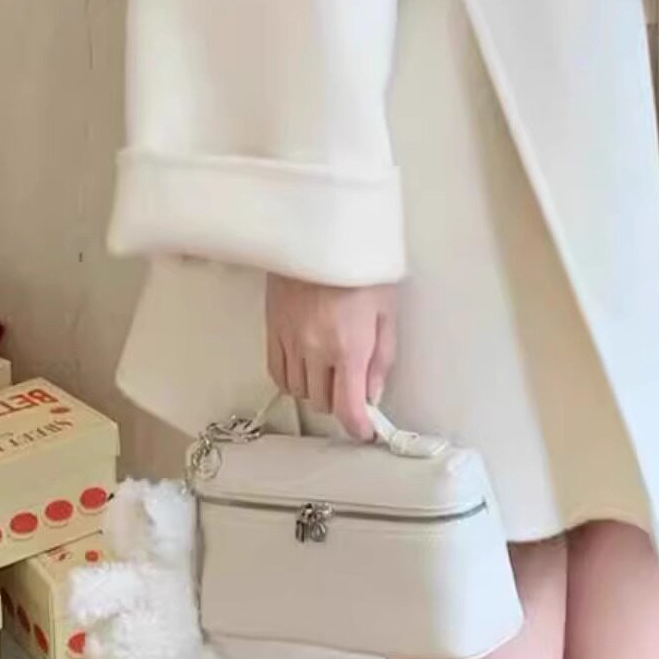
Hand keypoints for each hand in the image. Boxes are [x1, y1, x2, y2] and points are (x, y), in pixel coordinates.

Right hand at [264, 275, 396, 438]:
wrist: (322, 229)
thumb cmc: (360, 264)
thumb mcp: (386, 311)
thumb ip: (381, 358)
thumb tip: (373, 394)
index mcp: (349, 346)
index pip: (348, 409)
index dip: (359, 427)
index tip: (365, 429)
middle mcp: (315, 349)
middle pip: (322, 402)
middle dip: (339, 402)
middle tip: (352, 388)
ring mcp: (289, 339)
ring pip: (298, 390)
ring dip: (316, 389)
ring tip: (329, 372)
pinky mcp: (272, 327)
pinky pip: (277, 370)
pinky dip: (291, 377)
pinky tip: (305, 366)